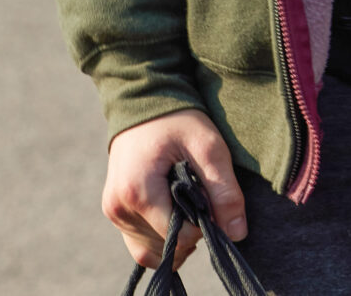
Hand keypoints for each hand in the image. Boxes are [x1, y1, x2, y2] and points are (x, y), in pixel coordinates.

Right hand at [104, 108, 245, 268]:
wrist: (144, 100)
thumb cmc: (177, 119)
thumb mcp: (208, 147)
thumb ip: (224, 191)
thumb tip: (237, 234)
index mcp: (137, 193)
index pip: (178, 238)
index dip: (204, 226)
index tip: (212, 200)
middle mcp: (118, 208)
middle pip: (164, 248)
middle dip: (190, 233)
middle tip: (201, 198)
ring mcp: (113, 211)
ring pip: (150, 250)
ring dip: (175, 238)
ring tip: (189, 204)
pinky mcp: (114, 210)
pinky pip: (139, 241)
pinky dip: (160, 236)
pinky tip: (176, 213)